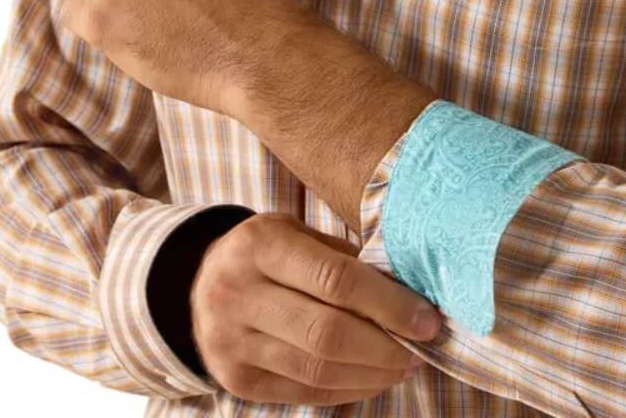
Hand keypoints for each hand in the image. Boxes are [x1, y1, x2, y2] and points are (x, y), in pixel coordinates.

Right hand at [190, 212, 441, 405]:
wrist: (198, 282)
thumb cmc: (268, 251)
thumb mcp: (298, 232)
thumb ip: (344, 258)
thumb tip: (408, 292)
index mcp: (261, 245)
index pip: (335, 280)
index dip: (388, 304)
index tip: (427, 319)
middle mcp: (238, 293)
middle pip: (326, 333)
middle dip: (386, 346)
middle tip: (422, 348)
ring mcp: (232, 342)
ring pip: (316, 369)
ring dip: (372, 373)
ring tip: (405, 364)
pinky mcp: (235, 380)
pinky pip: (303, 392)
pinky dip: (347, 389)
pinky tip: (374, 378)